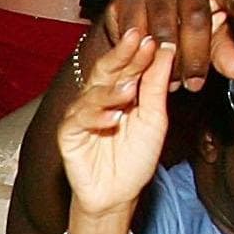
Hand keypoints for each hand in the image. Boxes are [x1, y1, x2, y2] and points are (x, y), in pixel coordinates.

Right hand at [58, 27, 176, 222]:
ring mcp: (81, 114)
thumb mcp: (154, 119)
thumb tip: (165, 49)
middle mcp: (98, 97)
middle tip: (135, 39)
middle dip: (121, 55)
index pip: (128, 65)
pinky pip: (79, 119)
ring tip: (130, 90)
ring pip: (92, 93)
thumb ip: (156, 86)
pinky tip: (113, 119)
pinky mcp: (68, 133)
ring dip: (111, 90)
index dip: (139, 52)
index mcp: (119, 90)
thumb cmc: (135, 158)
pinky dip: (97, 117)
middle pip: (106, 70)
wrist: (118, 194)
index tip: (153, 39)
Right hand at [97, 0, 233, 92]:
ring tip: (170, 82)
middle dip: (196, 55)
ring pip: (162, 28)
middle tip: (195, 84)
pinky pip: (132, 33)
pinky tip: (144, 70)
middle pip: (195, 18)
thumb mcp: (210, 33)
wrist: (142, 5)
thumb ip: (225, 50)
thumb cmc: (183, 22)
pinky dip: (139, 56)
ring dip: (167, 61)